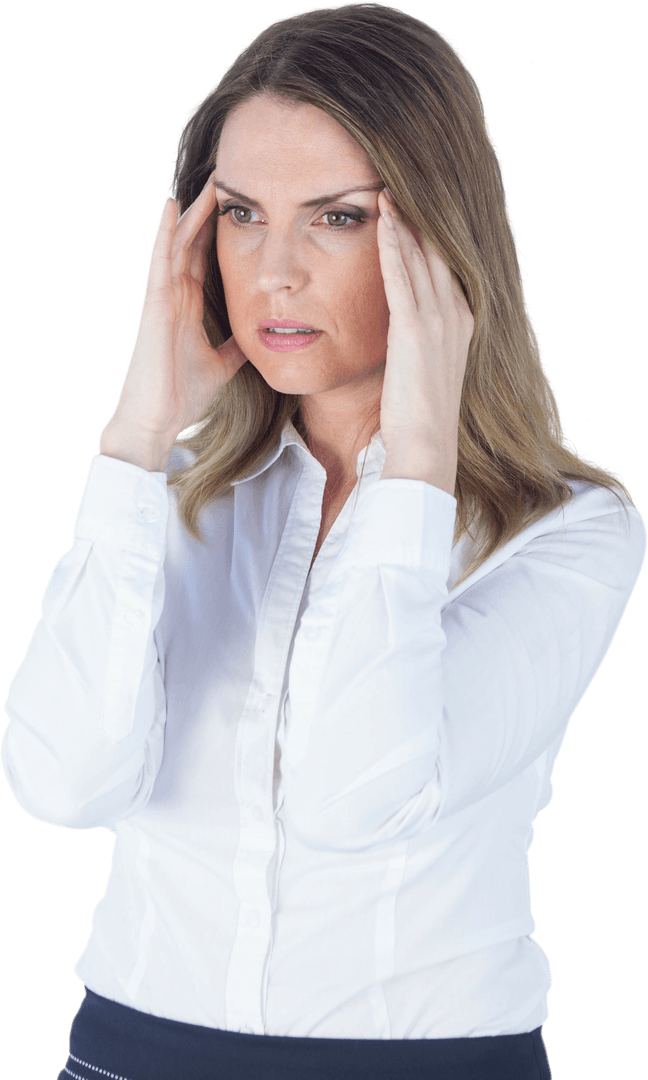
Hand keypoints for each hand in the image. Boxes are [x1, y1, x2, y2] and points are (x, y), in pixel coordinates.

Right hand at [100, 171, 248, 455]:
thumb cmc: (181, 395)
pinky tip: (172, 205)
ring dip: (191, 210)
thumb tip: (257, 337)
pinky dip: (166, 232)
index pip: (206, 255)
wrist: (157, 420)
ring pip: (177, 242)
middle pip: (193, 240)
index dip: (220, 227)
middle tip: (227, 174)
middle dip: (208, 209)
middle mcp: (174, 293)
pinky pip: (160, 260)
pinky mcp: (154, 304)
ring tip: (207, 178)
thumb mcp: (221, 365)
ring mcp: (162, 296)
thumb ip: (235, 347)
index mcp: (189, 304)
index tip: (240, 201)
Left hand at [376, 188, 473, 494]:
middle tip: (398, 180)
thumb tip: (402, 324)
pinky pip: (400, 277)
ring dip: (402, 221)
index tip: (410, 203)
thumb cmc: (419, 414)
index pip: (443, 264)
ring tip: (386, 187)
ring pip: (418, 257)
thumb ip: (417, 336)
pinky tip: (382, 218)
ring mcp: (437, 320)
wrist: (427, 445)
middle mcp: (455, 313)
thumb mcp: (424, 365)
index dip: (427, 233)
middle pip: (434, 252)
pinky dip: (391, 244)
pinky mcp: (414, 330)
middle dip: (417, 217)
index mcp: (461, 319)